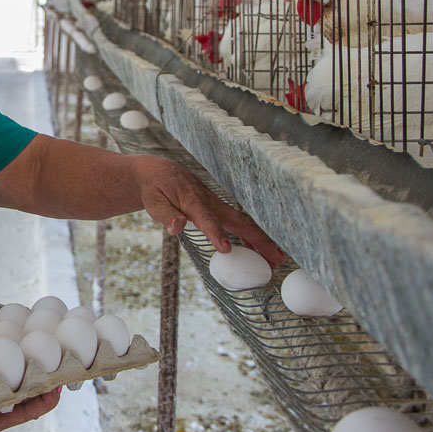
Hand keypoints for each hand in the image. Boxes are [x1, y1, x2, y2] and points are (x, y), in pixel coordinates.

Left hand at [134, 156, 285, 266]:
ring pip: (243, 223)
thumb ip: (166, 215)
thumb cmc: (156, 189)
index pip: (207, 219)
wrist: (160, 172)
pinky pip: (238, 223)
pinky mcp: (218, 209)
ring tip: (278, 259)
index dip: (217, 234)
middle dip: (258, 240)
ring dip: (261, 240)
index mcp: (192, 202)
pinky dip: (250, 236)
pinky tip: (261, 252)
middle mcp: (210, 202)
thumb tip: (177, 226)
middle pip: (237, 221)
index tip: (225, 249)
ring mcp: (217, 205)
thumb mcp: (153, 202)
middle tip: (276, 258)